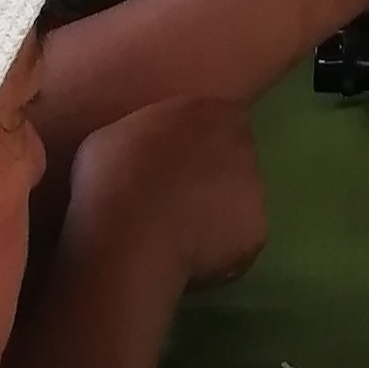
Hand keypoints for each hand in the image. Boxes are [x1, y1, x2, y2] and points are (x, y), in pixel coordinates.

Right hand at [69, 96, 270, 286]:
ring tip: (172, 234)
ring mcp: (256, 190)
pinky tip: (184, 257)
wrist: (130, 230)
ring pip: (236, 201)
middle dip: (207, 177)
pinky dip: (216, 251)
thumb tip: (144, 148)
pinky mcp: (256, 234)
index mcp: (210, 110)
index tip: (165, 164)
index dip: (191, 144)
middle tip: (168, 200)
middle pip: (231, 159)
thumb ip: (145, 134)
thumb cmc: (112, 174)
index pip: (215, 119)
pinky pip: (234, 242)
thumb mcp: (116, 134)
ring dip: (213, 213)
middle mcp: (243, 144)